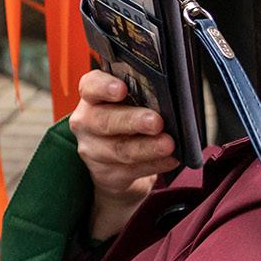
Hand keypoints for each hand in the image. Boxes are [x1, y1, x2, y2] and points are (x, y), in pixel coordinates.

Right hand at [68, 69, 178, 240]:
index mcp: (92, 96)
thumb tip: (172, 94)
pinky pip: (131, 170)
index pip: (91, 86)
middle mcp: (87, 121)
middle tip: (156, 121)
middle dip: (132, 121)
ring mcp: (94, 150)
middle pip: (105, 120)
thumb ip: (144, 94)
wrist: (116, 159)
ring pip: (119, 149)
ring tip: (168, 144)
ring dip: (147, 147)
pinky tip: (171, 159)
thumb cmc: (129, 118)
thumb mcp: (132, 101)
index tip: (122, 89)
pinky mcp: (106, 174)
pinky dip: (154, 164)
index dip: (104, 87)